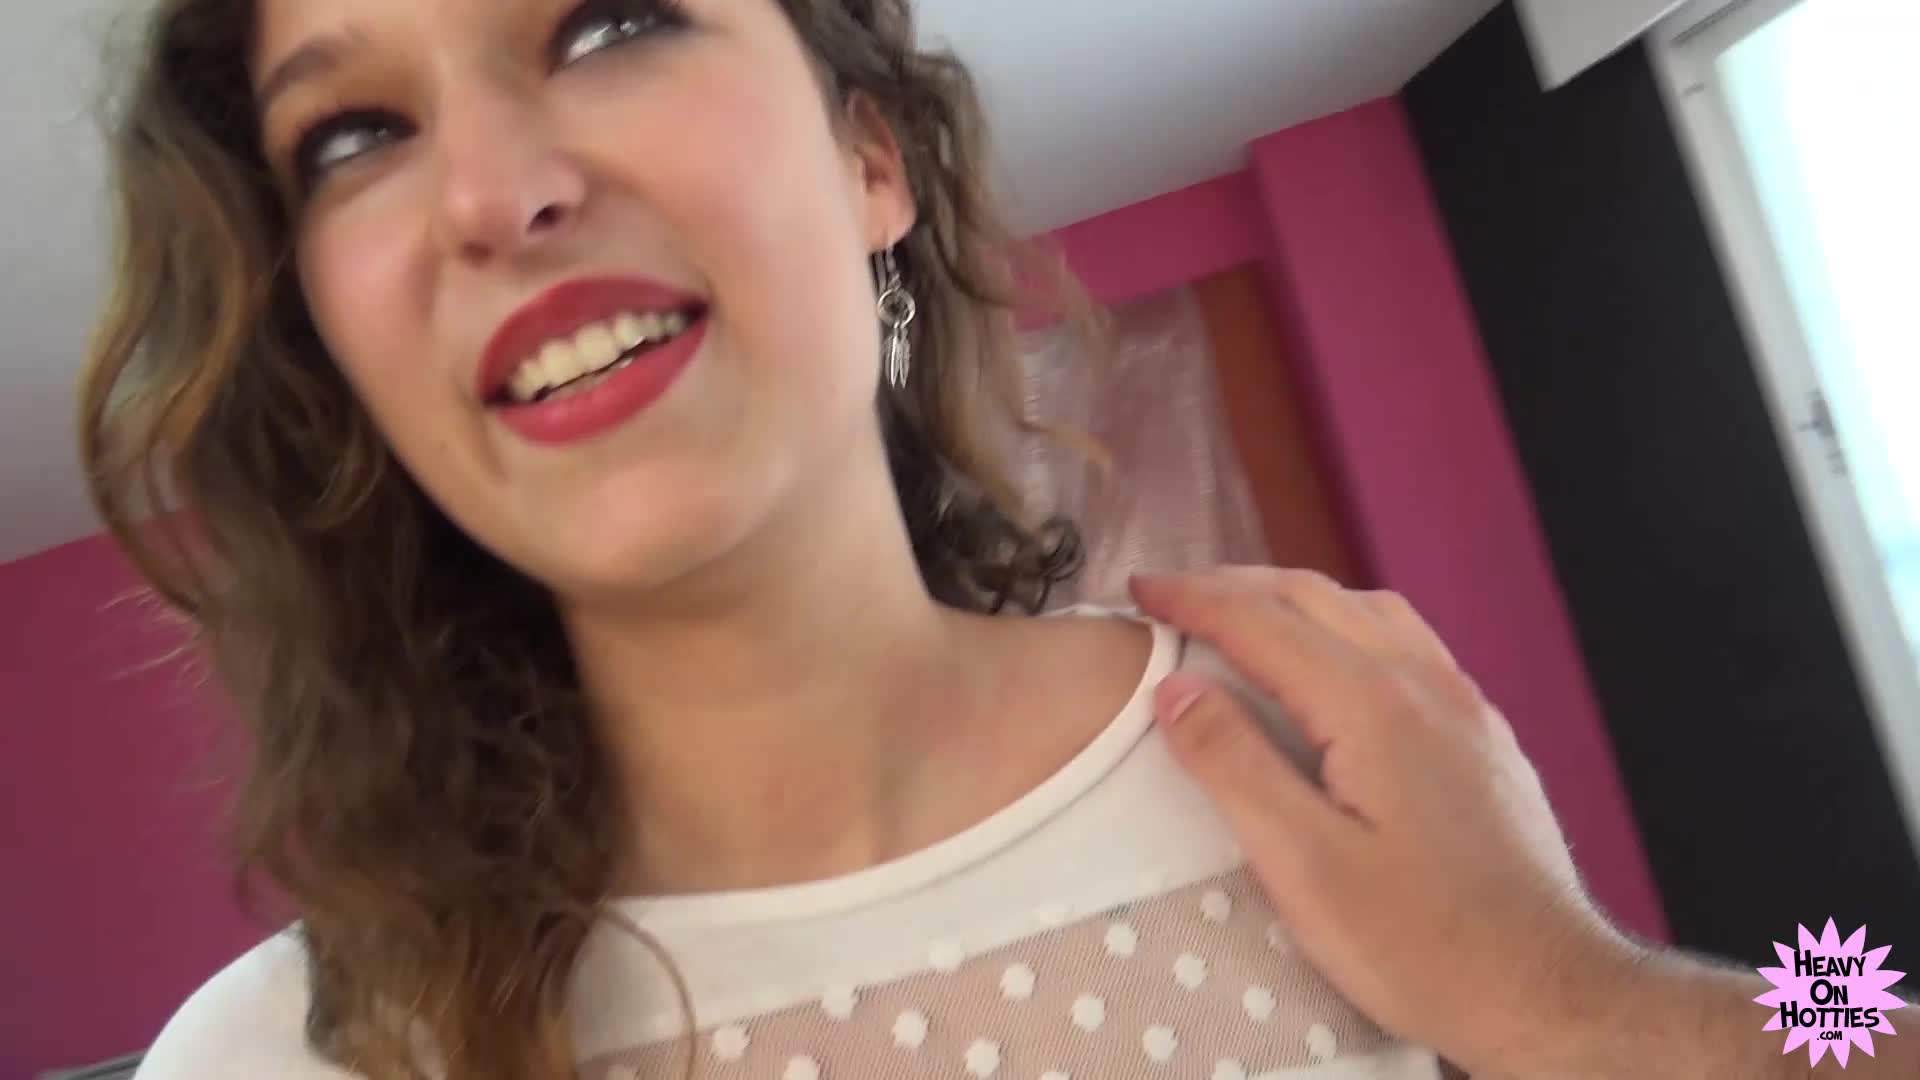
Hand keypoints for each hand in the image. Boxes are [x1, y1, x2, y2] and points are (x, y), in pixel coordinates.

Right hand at [1131, 567, 1641, 1076]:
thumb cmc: (1423, 945)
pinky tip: (1335, 661)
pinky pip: (1409, 644)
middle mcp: (1427, 686)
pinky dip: (1347, 624)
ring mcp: (1466, 708)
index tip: (1139, 590)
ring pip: (1370, 611)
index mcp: (1374, 707)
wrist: (1549, 992)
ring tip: (1241, 611)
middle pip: (1316, 597)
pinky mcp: (1485, 738)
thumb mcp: (1304, 867)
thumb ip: (1235, 768)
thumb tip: (1176, 691)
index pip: (1263, 623)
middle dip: (1235, 585)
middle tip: (1171, 593)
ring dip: (1295, 597)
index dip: (1193, 600)